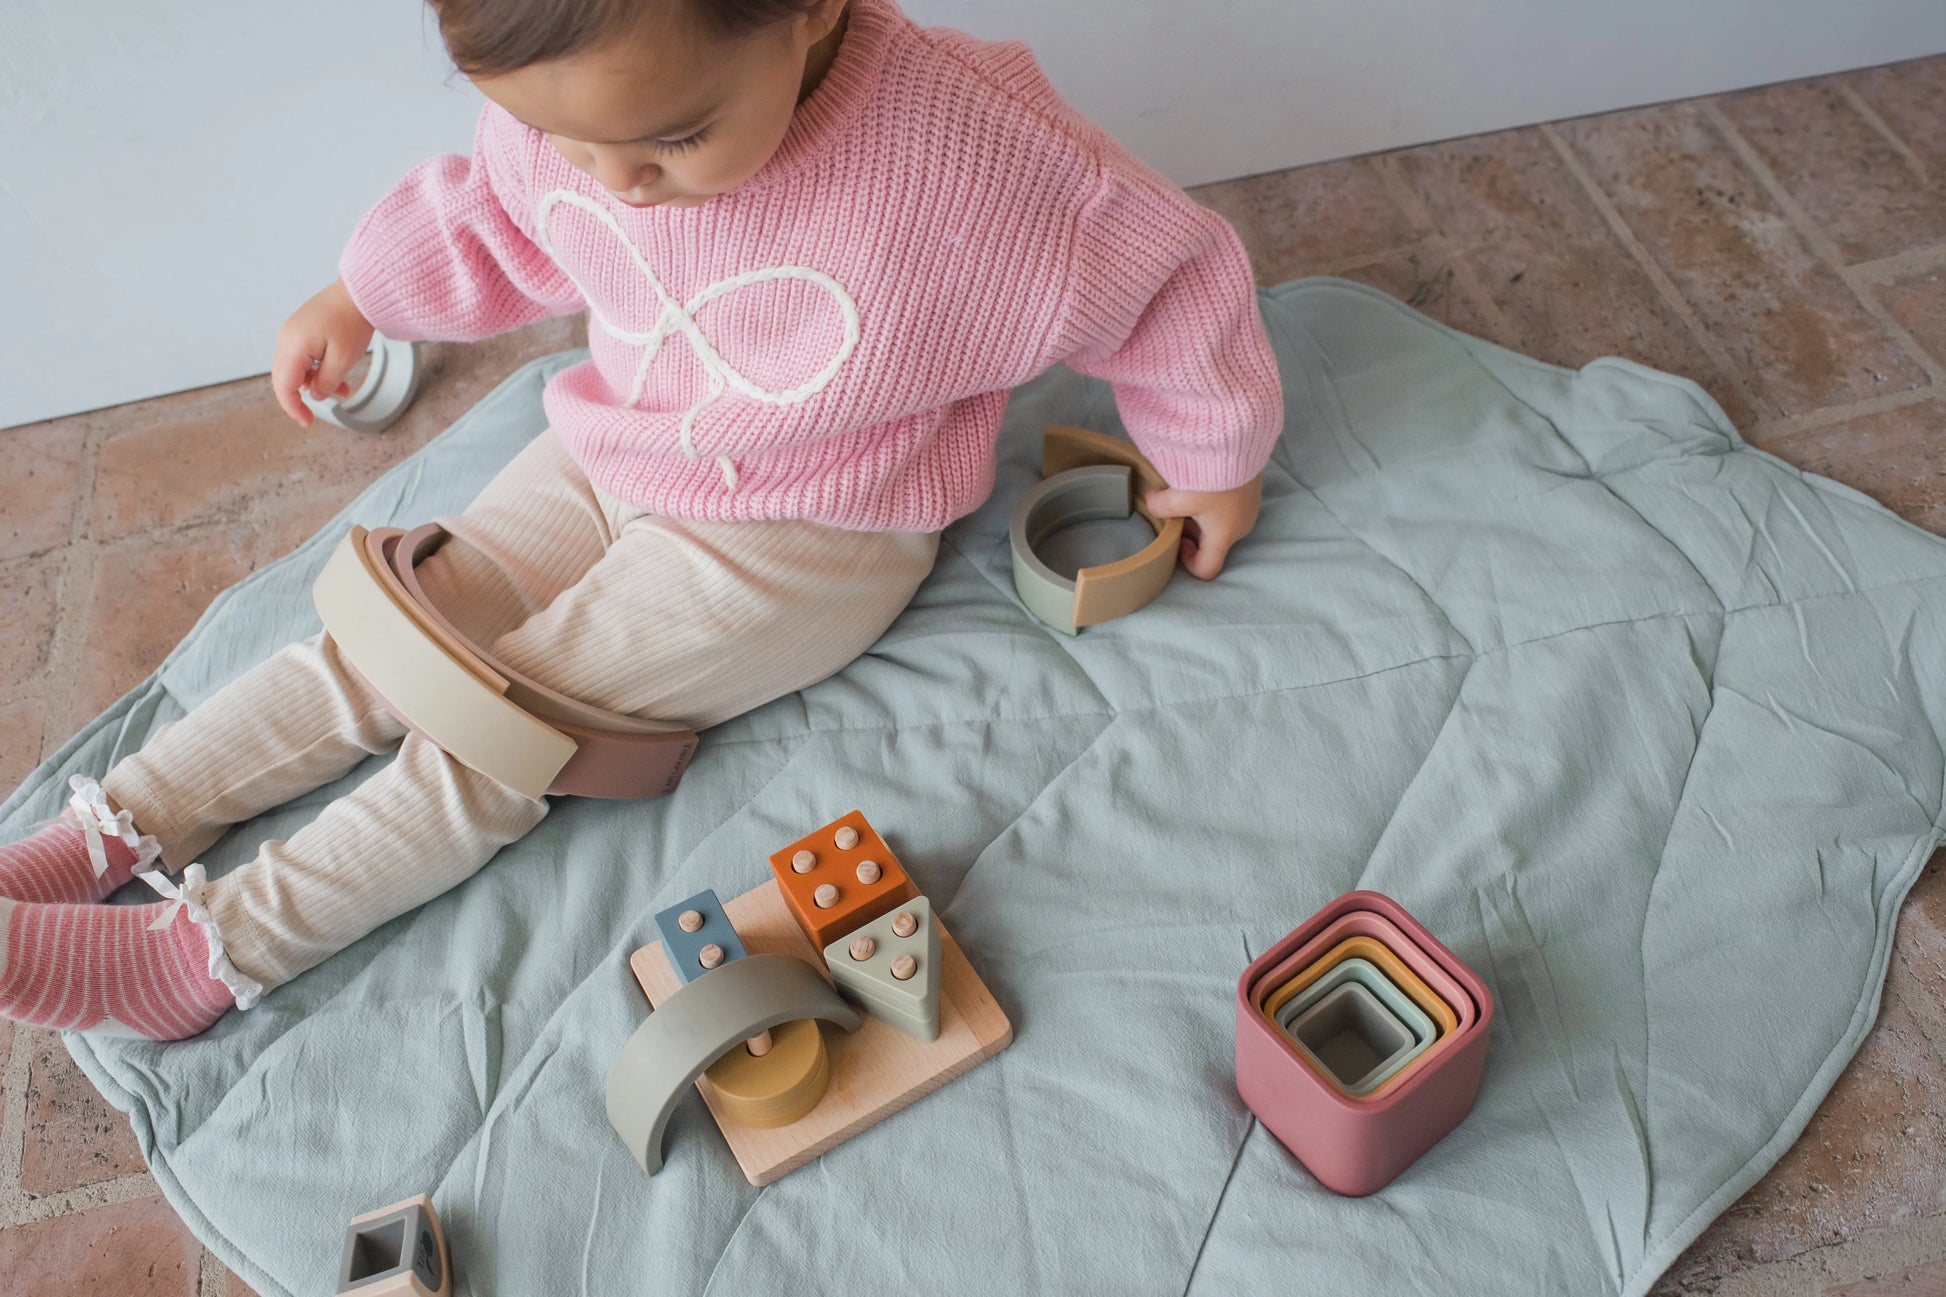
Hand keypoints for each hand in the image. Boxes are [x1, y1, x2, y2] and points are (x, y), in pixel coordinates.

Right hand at [271, 279, 373, 425]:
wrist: (360, 291)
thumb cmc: (352, 320)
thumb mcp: (344, 359)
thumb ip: (327, 382)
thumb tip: (315, 396)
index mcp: (293, 346)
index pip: (284, 386)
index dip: (293, 407)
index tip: (306, 422)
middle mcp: (287, 338)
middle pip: (284, 378)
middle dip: (300, 398)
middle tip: (314, 415)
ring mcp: (293, 332)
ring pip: (295, 369)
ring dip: (314, 384)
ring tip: (342, 391)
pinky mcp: (302, 330)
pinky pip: (302, 357)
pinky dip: (316, 371)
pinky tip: (337, 377)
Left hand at [1144, 476, 1261, 578]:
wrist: (1238, 444)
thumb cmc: (1213, 477)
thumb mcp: (1180, 497)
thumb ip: (1160, 506)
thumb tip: (1151, 502)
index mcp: (1223, 537)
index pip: (1207, 569)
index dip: (1188, 562)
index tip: (1178, 542)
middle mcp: (1241, 528)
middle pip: (1213, 544)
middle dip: (1193, 533)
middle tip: (1178, 513)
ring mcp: (1250, 509)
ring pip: (1222, 524)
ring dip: (1203, 516)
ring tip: (1189, 494)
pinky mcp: (1252, 491)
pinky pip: (1231, 506)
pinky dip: (1216, 501)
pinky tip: (1205, 482)